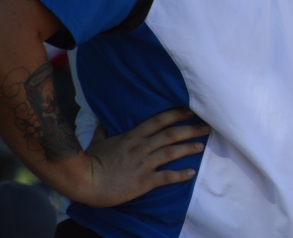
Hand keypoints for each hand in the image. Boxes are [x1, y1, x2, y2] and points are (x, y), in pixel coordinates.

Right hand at [73, 107, 210, 206]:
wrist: (85, 182)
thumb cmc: (91, 162)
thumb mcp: (98, 141)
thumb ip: (103, 130)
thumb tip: (101, 121)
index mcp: (132, 136)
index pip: (159, 120)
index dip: (177, 114)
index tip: (191, 110)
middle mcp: (141, 147)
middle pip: (171, 134)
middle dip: (191, 129)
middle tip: (207, 126)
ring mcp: (143, 164)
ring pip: (171, 152)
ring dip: (188, 148)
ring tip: (202, 145)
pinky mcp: (143, 181)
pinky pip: (166, 177)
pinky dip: (180, 174)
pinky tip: (192, 173)